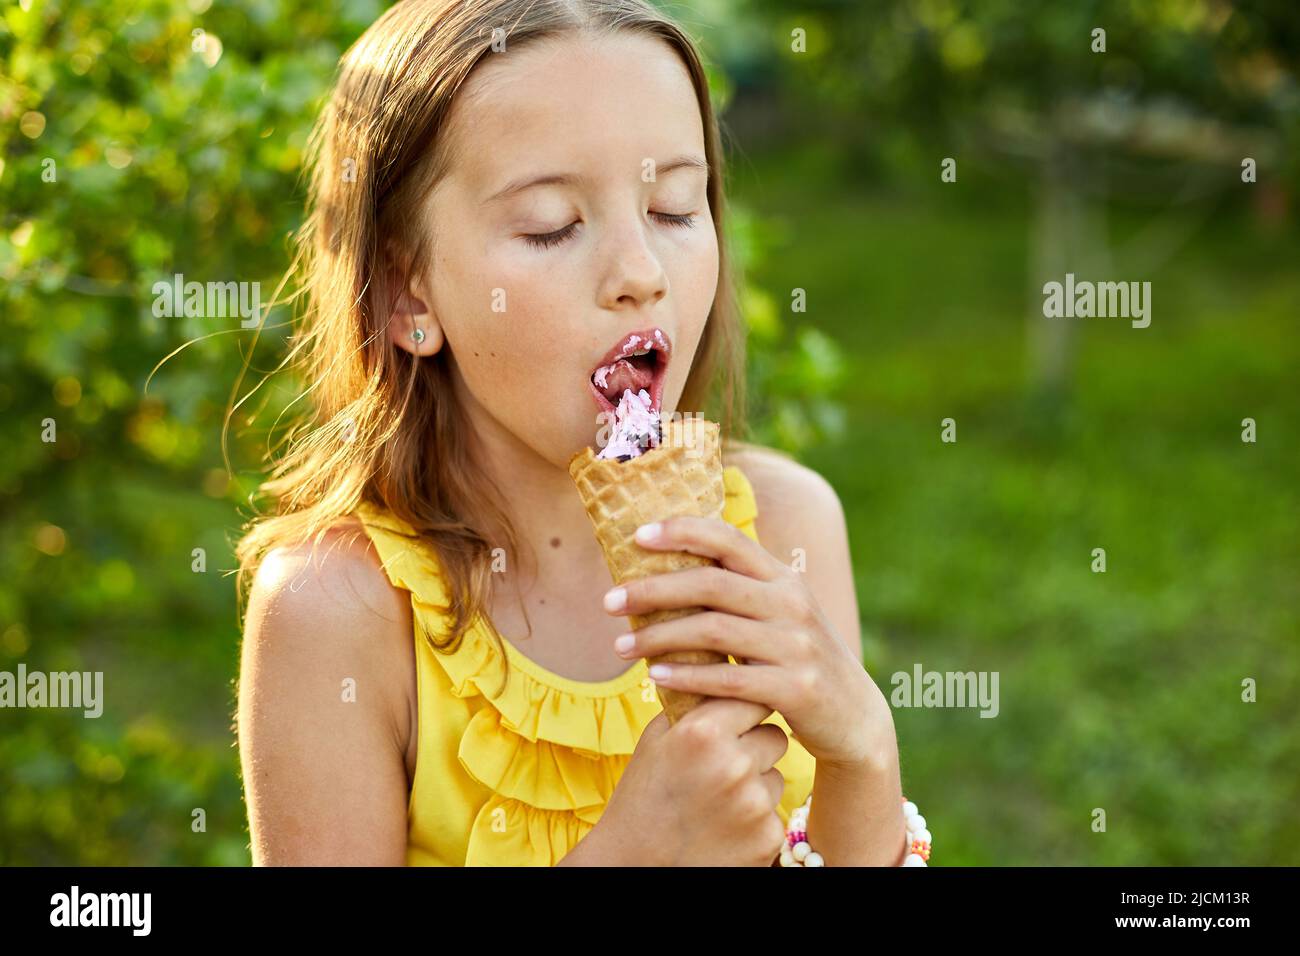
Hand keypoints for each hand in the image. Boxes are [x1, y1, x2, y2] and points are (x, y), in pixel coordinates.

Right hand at [596, 700, 788, 865]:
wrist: (635, 866)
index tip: (737, 713)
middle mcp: (733, 764)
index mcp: (702, 732)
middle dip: (755, 744)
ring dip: (756, 782)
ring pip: (776, 775)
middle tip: (723, 762)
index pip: (753, 696)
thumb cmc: (643, 796)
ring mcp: (753, 804)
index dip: (745, 706)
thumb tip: (724, 667)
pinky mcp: (767, 837)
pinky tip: (722, 826)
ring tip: (716, 800)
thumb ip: (694, 702)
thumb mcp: (657, 739)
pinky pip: (774, 811)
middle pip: (775, 735)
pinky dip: (755, 817)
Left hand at [605, 516, 888, 769]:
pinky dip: (688, 675)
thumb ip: (740, 590)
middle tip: (609, 602)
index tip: (637, 536)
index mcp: (783, 578)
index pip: (729, 539)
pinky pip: (729, 677)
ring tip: (621, 647)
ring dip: (659, 636)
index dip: (682, 531)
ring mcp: (796, 645)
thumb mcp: (780, 614)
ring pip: (713, 630)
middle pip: (710, 585)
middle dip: (652, 590)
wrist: (855, 717)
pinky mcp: (795, 688)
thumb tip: (671, 564)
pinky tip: (656, 676)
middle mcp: (792, 603)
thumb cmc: (798, 660)